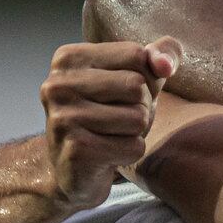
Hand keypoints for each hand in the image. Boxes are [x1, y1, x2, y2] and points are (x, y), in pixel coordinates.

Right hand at [39, 39, 180, 208]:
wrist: (74, 167)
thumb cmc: (110, 114)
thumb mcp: (138, 77)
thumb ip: (161, 55)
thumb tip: (164, 65)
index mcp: (69, 58)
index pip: (136, 55)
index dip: (146, 78)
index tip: (123, 93)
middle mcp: (58, 85)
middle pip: (136, 86)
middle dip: (141, 106)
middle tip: (118, 119)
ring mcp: (63, 118)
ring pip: (138, 118)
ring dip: (136, 132)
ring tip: (112, 135)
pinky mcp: (76, 150)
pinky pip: (134, 147)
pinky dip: (130, 153)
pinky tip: (108, 154)